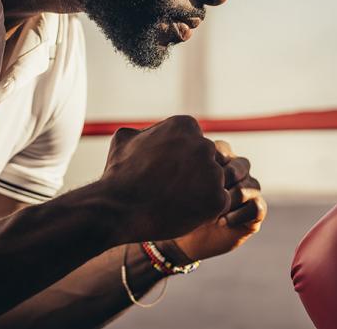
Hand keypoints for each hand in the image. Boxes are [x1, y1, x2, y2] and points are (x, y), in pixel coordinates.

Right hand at [99, 116, 229, 243]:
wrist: (118, 209)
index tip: (165, 171)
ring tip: (175, 201)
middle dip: (194, 174)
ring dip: (200, 191)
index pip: (195, 142)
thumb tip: (146, 132)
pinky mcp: (217, 198)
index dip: (181, 159)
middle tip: (172, 189)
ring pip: (214, 181)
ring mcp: (212, 172)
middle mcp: (204, 144)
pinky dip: (204, 210)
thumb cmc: (119, 174)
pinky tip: (183, 211)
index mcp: (186, 125)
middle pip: (208, 160)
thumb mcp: (124, 140)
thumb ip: (144, 132)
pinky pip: (218, 202)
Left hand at [157, 141, 266, 263]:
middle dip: (224, 179)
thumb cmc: (176, 209)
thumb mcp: (176, 186)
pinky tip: (221, 222)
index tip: (191, 179)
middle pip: (242, 164)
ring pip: (251, 185)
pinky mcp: (255, 213)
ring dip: (231, 198)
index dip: (209, 163)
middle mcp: (238, 173)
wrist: (182, 241)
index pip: (222, 149)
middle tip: (205, 194)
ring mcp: (249, 191)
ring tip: (212, 211)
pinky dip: (239, 214)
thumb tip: (179, 154)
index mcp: (219, 160)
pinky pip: (257, 207)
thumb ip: (180, 167)